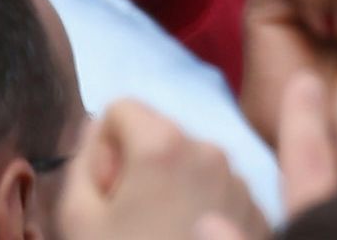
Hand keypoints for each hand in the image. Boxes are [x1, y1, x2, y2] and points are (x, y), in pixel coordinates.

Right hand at [58, 99, 268, 239]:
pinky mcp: (258, 212)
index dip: (102, 151)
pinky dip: (196, 211)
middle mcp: (213, 150)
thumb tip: (97, 127)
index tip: (106, 195)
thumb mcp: (78, 219)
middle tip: (127, 224)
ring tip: (155, 239)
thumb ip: (82, 161)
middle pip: (159, 136)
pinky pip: (216, 192)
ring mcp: (242, 182)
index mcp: (167, 143)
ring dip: (168, 192)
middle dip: (137, 170)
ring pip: (189, 166)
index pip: (121, 109)